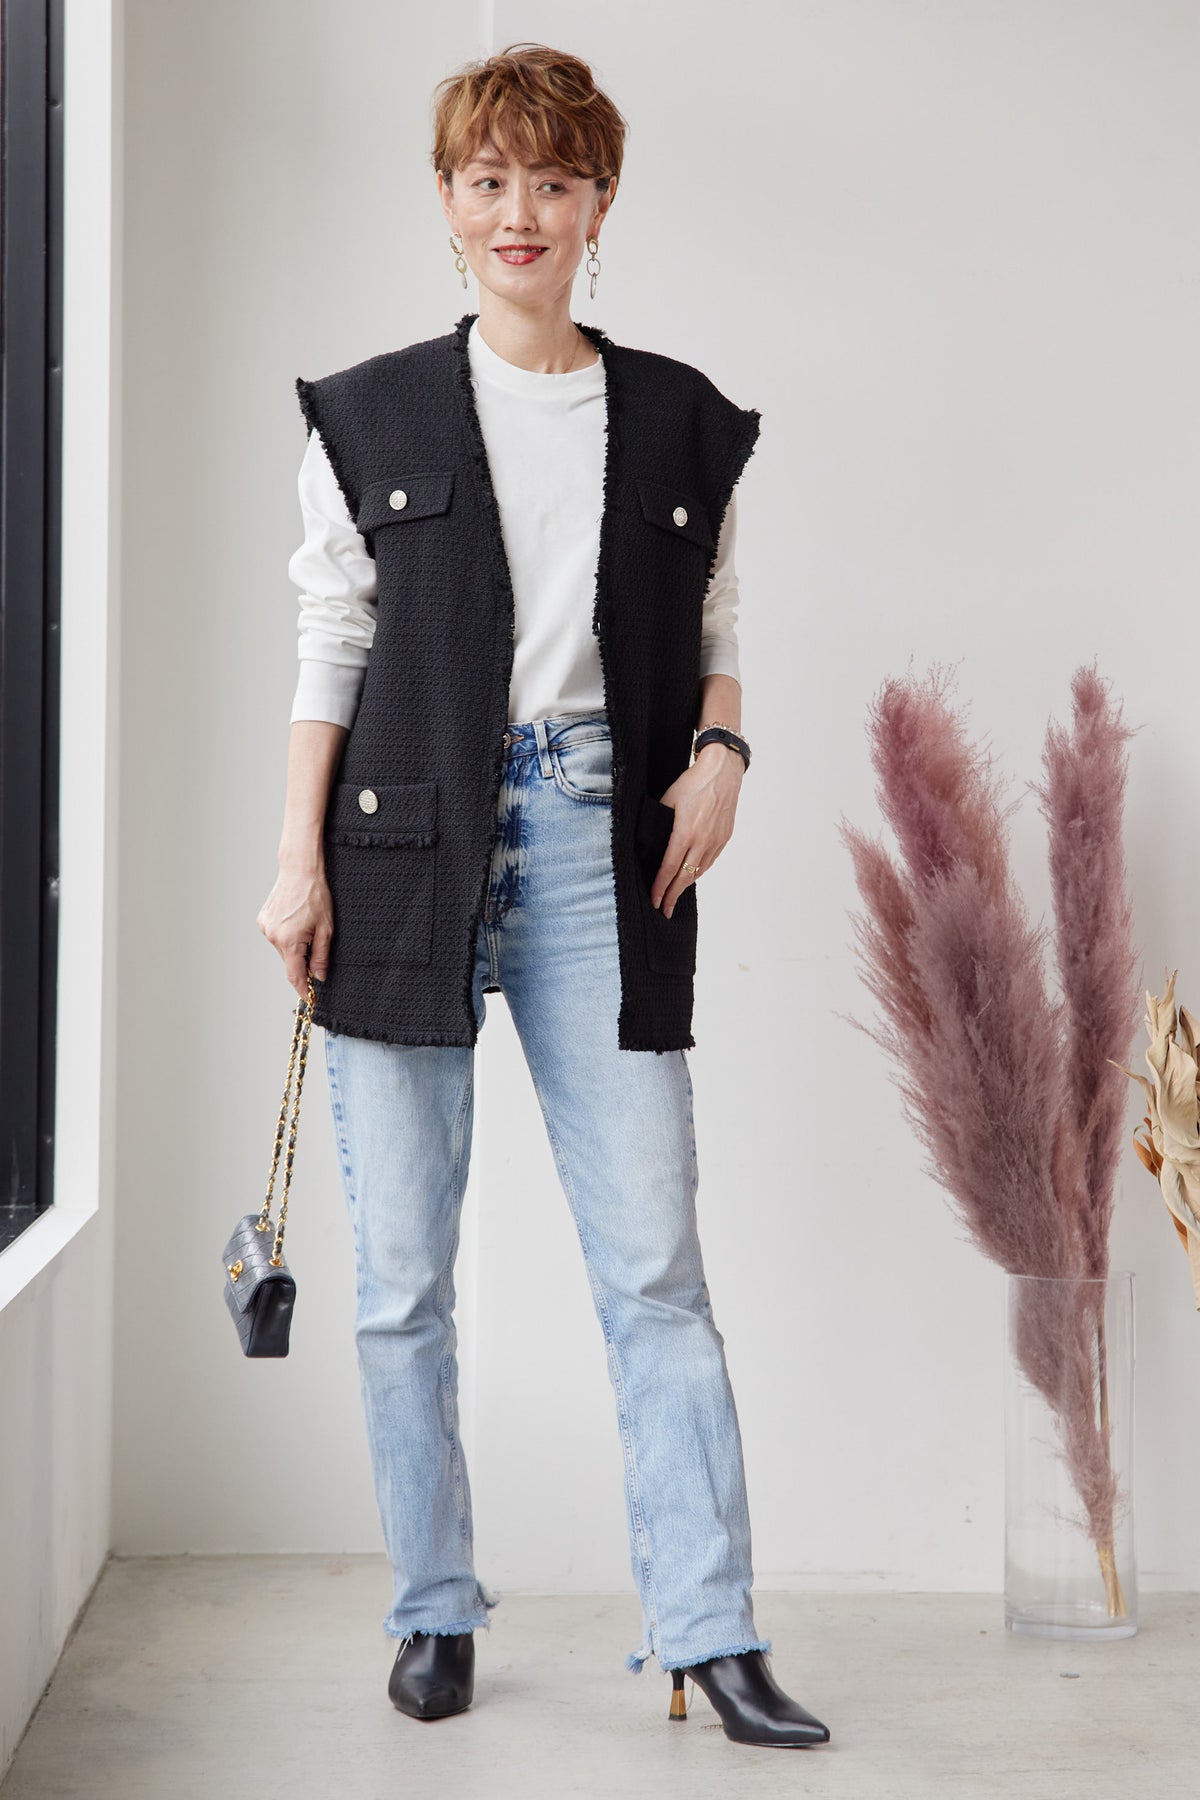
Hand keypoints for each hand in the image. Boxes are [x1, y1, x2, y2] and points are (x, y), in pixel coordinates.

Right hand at [257, 860, 333, 999]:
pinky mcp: (263, 921)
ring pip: (283, 949)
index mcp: (289, 941)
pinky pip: (276, 937)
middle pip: (290, 961)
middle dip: (303, 961)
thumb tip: (319, 977)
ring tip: (306, 927)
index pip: (295, 975)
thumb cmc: (315, 896)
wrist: (299, 871)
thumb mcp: (326, 929)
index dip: (302, 989)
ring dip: (295, 947)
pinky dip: (287, 936)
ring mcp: (266, 928)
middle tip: (316, 947)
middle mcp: (273, 936)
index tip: (309, 999)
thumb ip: (321, 956)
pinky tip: (296, 921)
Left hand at [651, 743, 743, 916]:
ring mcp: (715, 841)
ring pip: (699, 872)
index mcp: (685, 833)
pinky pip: (709, 862)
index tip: (654, 901)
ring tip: (674, 896)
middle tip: (664, 910)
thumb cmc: (693, 783)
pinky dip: (698, 872)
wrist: (722, 772)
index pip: (669, 868)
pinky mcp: (724, 838)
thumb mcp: (668, 799)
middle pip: (684, 877)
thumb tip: (646, 840)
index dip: (660, 887)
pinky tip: (691, 876)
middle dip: (672, 896)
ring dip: (685, 886)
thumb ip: (657, 822)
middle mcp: (702, 841)